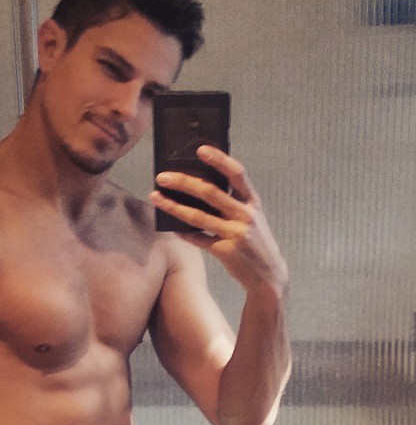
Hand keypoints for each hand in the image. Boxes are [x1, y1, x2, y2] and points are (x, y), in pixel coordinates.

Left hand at [149, 146, 287, 296]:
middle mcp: (245, 215)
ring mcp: (236, 234)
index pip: (237, 174)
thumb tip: (197, 185)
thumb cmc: (254, 240)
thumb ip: (232, 202)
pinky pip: (197, 239)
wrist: (268, 275)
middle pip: (210, 193)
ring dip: (173, 206)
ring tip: (155, 197)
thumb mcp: (250, 217)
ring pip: (198, 216)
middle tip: (162, 176)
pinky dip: (183, 233)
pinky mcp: (226, 252)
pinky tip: (171, 227)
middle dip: (183, 182)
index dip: (219, 160)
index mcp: (253, 201)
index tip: (200, 149)